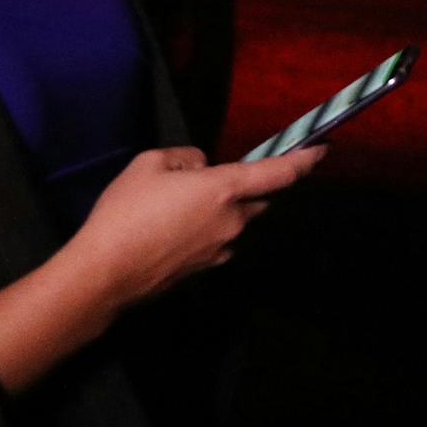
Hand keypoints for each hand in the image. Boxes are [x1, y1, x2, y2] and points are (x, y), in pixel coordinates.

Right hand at [64, 144, 324, 307]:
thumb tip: (200, 169)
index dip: (305, 160)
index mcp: (226, 189)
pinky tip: (168, 232)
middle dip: (247, 187)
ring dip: (220, 211)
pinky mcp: (206, 270)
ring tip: (174, 208)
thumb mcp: (150, 163)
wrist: (104, 274)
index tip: (322, 151)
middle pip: (258, 199)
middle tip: (210, 182)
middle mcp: (234, 221)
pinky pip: (216, 241)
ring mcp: (222, 250)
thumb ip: (186, 158)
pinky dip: (204, 231)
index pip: (281, 173)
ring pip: (235, 221)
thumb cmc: (126, 212)